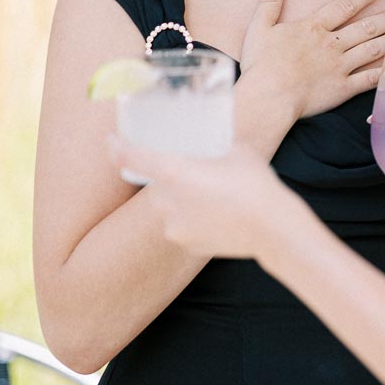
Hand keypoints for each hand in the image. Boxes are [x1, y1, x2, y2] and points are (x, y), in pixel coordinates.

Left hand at [109, 136, 296, 259]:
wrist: (272, 228)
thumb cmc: (255, 184)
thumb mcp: (236, 150)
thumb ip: (215, 145)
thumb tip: (213, 141)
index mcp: (174, 171)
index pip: (132, 157)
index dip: (117, 148)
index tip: (111, 141)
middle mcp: (167, 200)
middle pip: (158, 183)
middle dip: (173, 177)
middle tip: (200, 173)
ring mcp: (174, 225)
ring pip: (170, 205)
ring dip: (184, 198)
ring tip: (215, 196)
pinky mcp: (185, 242)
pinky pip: (181, 224)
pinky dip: (193, 218)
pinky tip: (218, 214)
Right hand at [241, 0, 384, 118]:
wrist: (268, 97)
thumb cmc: (260, 64)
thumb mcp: (260, 26)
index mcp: (313, 27)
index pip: (344, 6)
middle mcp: (332, 44)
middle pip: (366, 26)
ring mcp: (340, 66)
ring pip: (374, 48)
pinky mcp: (344, 88)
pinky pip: (370, 78)